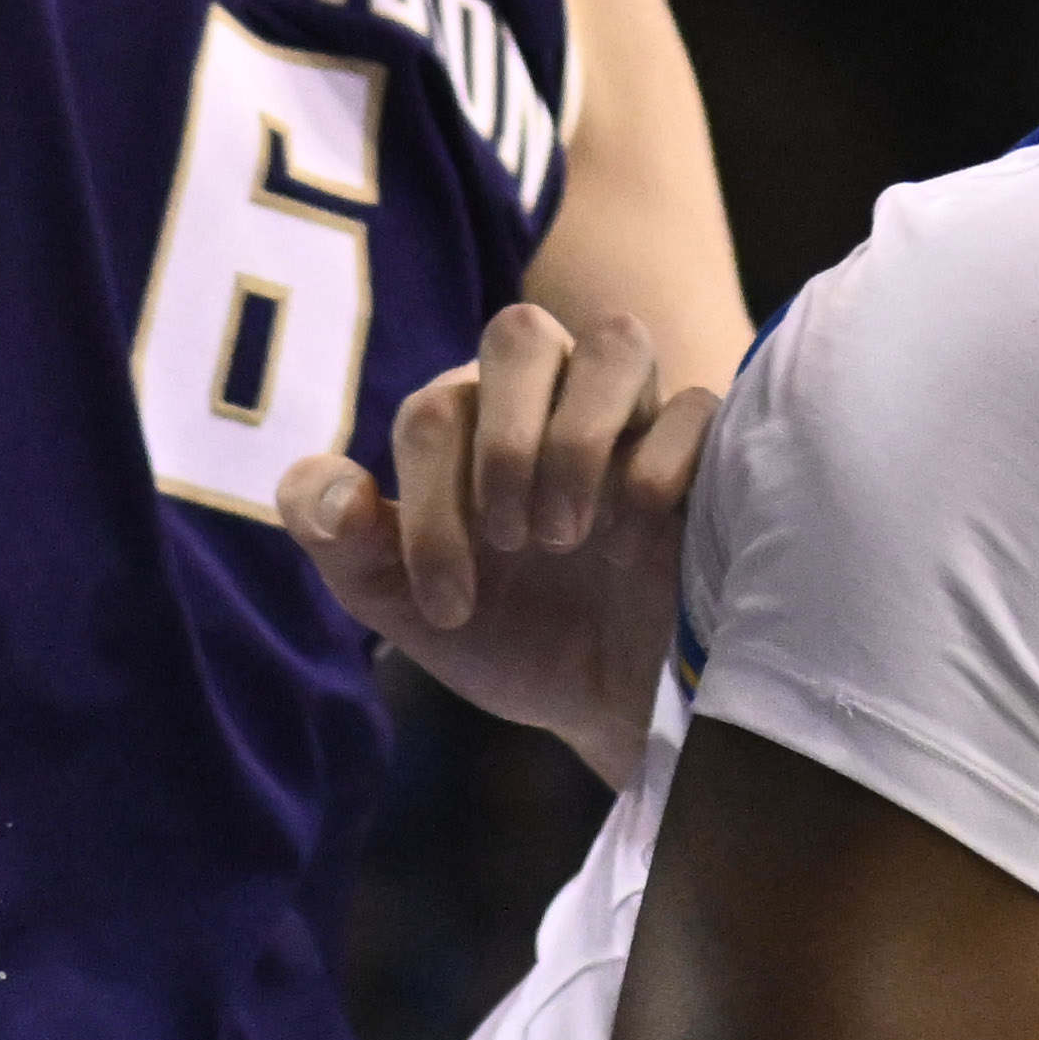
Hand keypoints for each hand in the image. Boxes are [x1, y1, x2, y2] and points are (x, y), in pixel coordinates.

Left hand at [286, 301, 713, 784]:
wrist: (603, 707)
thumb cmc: (504, 637)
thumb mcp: (406, 608)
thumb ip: (344, 543)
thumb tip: (332, 491)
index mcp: (471, 421)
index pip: (435, 412)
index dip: (429, 510)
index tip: (449, 606)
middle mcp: (551, 398)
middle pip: (518, 332)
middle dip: (503, 441)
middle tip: (512, 541)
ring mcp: (633, 419)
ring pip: (614, 340)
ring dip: (576, 439)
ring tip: (567, 536)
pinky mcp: (707, 454)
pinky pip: (695, 406)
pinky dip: (657, 466)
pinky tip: (634, 542)